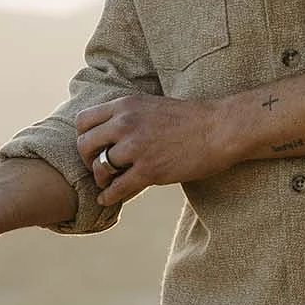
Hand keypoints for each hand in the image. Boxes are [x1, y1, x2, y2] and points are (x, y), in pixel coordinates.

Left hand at [75, 94, 232, 207]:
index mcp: (126, 105)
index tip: (95, 147)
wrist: (221, 128)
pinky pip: (116, 188)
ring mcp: (136, 147)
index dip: (85, 137)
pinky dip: (109, 197)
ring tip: (109, 183)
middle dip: (88, 159)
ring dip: (101, 179)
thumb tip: (113, 131)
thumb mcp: (153, 106)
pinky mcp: (149, 171)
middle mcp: (126, 123)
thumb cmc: (192, 119)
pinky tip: (109, 199)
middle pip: (84, 145)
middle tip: (100, 168)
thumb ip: (130, 116)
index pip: (83, 120)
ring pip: (99, 168)